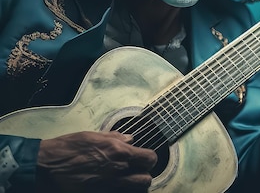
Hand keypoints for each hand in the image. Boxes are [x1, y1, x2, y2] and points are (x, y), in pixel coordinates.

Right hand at [37, 131, 156, 191]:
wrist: (46, 167)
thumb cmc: (67, 148)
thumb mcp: (93, 135)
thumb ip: (115, 137)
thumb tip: (129, 139)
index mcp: (119, 152)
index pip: (149, 158)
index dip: (148, 158)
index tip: (143, 157)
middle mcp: (118, 170)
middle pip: (146, 179)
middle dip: (143, 174)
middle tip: (136, 170)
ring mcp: (109, 185)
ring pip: (135, 189)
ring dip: (134, 184)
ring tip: (127, 179)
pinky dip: (121, 189)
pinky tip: (113, 184)